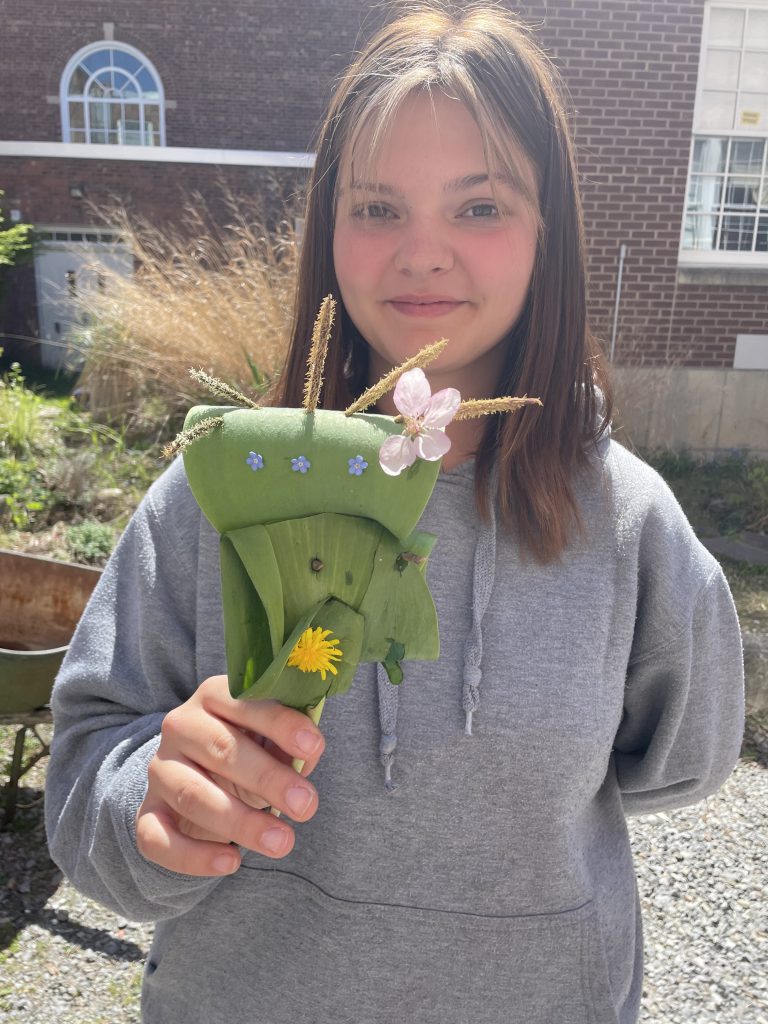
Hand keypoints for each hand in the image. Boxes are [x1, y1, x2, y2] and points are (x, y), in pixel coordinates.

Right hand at [136, 675, 324, 876]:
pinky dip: (193, 856)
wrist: (199, 779)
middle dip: (268, 779)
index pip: (244, 702)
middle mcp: (180, 726)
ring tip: (282, 842)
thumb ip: (289, 742)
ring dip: (240, 822)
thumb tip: (307, 755)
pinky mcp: (147, 813)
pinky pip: (157, 838)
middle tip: (306, 805)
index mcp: (214, 696)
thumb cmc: (250, 752)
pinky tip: (231, 863)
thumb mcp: (271, 740)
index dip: (280, 723)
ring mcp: (160, 770)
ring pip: (192, 795)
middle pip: (220, 749)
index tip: (314, 747)